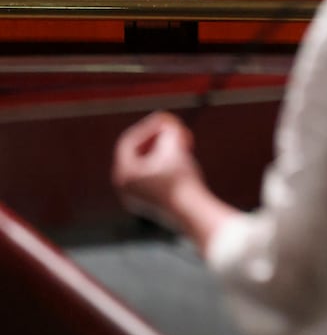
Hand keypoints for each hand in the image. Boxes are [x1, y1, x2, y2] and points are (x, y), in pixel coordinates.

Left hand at [112, 111, 201, 226]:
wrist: (194, 216)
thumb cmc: (183, 181)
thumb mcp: (174, 148)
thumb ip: (167, 131)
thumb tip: (166, 126)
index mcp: (123, 174)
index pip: (128, 141)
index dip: (147, 126)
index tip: (165, 118)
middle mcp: (125, 187)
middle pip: (136, 154)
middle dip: (157, 139)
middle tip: (175, 131)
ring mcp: (136, 198)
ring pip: (146, 167)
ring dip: (163, 152)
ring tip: (184, 147)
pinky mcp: (150, 205)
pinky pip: (153, 179)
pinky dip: (166, 167)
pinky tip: (185, 166)